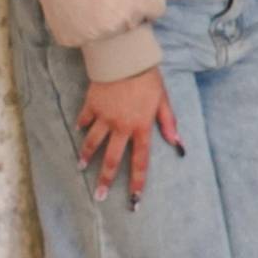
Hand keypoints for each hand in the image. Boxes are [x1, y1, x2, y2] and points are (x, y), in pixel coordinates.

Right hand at [77, 67, 181, 205]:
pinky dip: (82, 126)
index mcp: (141, 128)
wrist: (125, 58)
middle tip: (99, 195)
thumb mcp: (163, 100)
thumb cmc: (148, 78)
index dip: (137, 182)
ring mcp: (104, 117)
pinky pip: (85, 120)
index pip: (140, 161)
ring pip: (93, 143)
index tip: (133, 200)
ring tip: (81, 166)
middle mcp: (121, 127)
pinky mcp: (91, 106)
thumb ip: (168, 122)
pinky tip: (80, 131)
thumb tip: (177, 143)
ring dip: (86, 156)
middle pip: (112, 159)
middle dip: (105, 180)